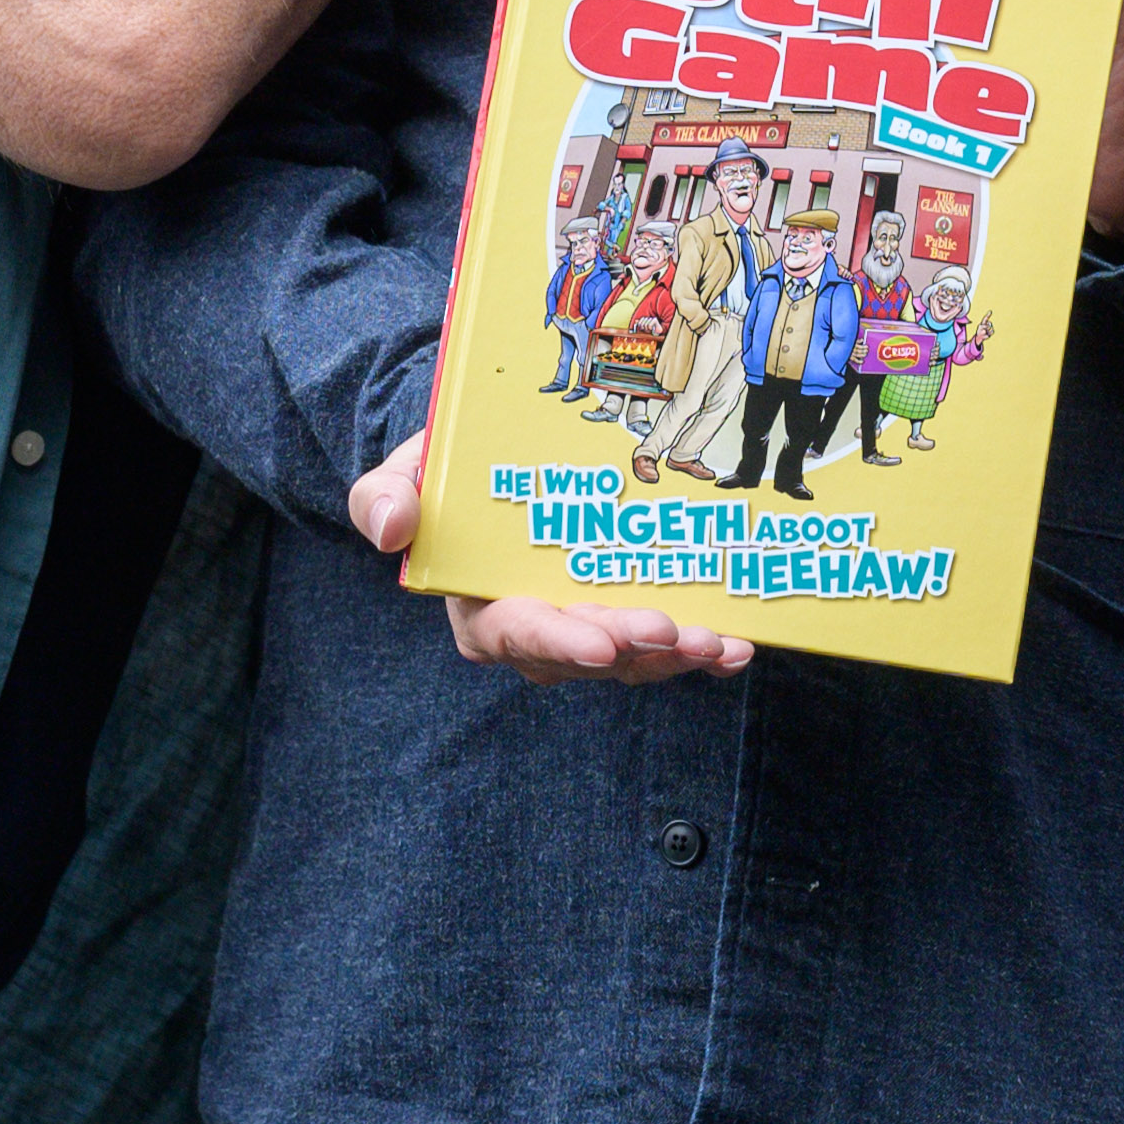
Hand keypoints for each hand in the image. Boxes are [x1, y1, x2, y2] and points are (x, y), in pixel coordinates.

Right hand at [345, 427, 755, 685]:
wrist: (491, 465)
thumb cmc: (442, 478)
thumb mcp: (400, 476)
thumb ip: (383, 499)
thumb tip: (390, 528)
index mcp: (481, 612)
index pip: (519, 635)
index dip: (560, 643)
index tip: (600, 644)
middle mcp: (538, 634)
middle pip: (589, 653)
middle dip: (635, 647)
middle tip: (678, 633)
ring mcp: (586, 630)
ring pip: (634, 658)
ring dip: (680, 654)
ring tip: (723, 642)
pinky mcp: (625, 619)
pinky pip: (665, 645)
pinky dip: (703, 650)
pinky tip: (739, 646)